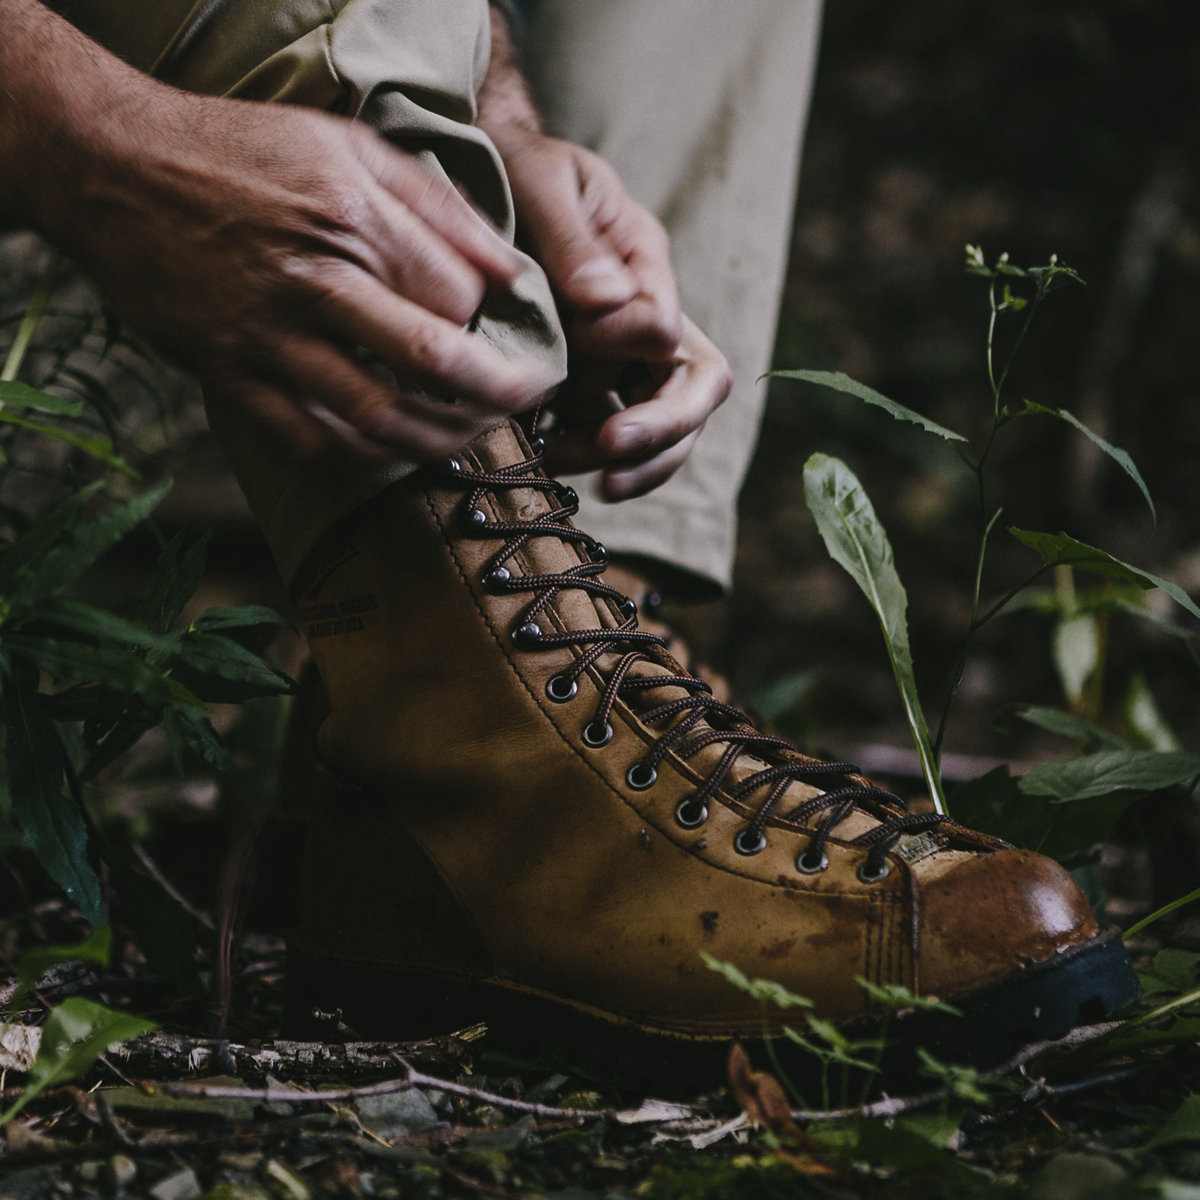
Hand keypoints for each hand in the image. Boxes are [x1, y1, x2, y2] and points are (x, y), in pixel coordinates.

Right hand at [5, 7, 558, 463]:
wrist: (115, 169)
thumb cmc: (242, 151)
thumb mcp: (347, 145)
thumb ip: (437, 206)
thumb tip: (510, 269)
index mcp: (352, 219)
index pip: (456, 299)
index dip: (488, 323)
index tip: (495, 330)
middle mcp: (315, 283)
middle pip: (435, 363)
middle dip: (499, 396)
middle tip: (525, 404)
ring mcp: (269, 338)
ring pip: (378, 418)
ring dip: (439, 441)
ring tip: (469, 438)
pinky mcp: (232, 376)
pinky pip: (310, 441)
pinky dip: (363, 461)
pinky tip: (392, 453)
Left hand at [488, 129, 729, 495]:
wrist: (481, 175)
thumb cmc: (517, 168)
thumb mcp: (541, 180)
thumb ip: (572, 239)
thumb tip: (604, 302)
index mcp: (645, 264)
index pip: (669, 331)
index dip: (631, 347)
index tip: (579, 336)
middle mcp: (645, 316)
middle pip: (693, 391)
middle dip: (661, 433)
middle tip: (611, 455)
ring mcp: (620, 356)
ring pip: (661, 429)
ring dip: (627, 461)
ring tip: (558, 462)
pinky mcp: (588, 384)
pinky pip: (608, 435)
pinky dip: (585, 457)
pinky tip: (543, 456)